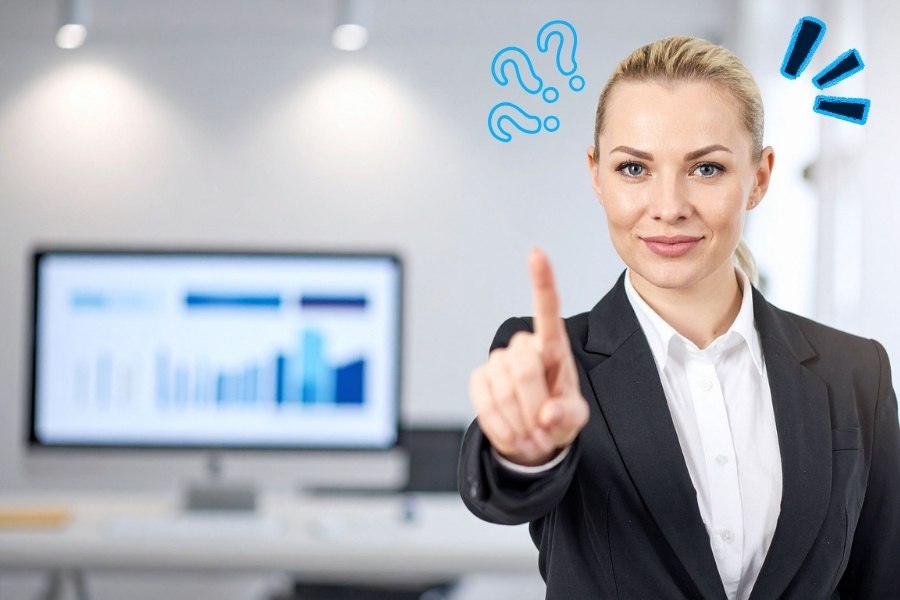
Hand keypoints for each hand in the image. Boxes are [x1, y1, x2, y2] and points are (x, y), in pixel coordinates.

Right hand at [469, 247, 589, 465]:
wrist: (532, 435)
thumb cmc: (558, 417)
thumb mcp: (574, 418)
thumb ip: (568, 415)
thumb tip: (548, 414)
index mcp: (553, 346)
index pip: (547, 309)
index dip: (541, 282)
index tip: (536, 253)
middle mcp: (524, 347)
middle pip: (525, 369)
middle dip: (535, 407)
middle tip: (544, 429)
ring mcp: (498, 360)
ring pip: (504, 391)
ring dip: (521, 423)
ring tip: (532, 434)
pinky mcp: (479, 378)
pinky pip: (486, 404)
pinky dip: (502, 427)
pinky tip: (514, 433)